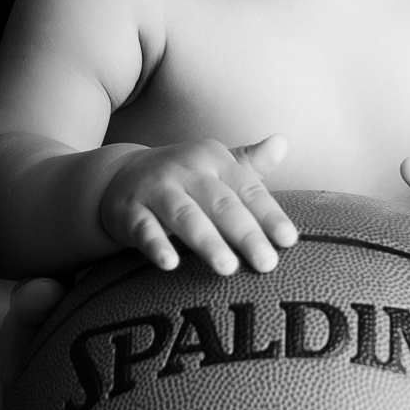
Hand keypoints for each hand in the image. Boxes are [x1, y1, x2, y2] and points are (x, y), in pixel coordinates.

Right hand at [100, 134, 297, 276]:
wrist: (121, 176)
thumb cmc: (184, 179)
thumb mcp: (217, 167)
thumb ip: (251, 163)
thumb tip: (282, 142)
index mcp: (214, 160)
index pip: (248, 189)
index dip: (269, 215)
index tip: (289, 240)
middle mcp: (186, 171)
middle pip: (221, 204)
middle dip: (246, 234)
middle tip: (267, 263)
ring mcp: (156, 189)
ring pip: (185, 216)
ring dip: (207, 241)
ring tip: (227, 267)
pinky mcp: (130, 211)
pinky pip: (144, 229)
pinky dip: (157, 246)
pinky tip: (171, 264)